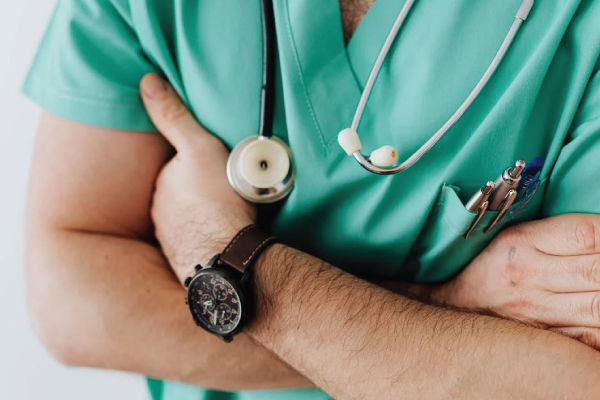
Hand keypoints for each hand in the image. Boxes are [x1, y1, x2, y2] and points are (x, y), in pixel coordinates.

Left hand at [140, 73, 255, 282]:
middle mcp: (159, 211)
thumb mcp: (199, 147)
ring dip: (201, 215)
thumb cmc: (217, 199)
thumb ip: (174, 116)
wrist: (227, 254)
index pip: (174, 168)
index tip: (214, 168)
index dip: (195, 164)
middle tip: (224, 190)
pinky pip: (195, 240)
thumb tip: (147, 82)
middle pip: (178, 193)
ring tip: (226, 214)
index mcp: (162, 183)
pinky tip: (221, 236)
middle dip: (196, 191)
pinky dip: (205, 236)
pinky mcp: (184, 258)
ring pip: (186, 218)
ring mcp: (170, 237)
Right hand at [435, 214, 599, 348]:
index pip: (587, 234)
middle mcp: (530, 275)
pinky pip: (592, 339)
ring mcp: (538, 311)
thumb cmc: (490, 268)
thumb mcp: (514, 237)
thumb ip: (561, 235)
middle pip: (598, 270)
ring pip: (599, 307)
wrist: (453, 307)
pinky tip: (598, 315)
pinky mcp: (546, 339)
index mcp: (523, 242)